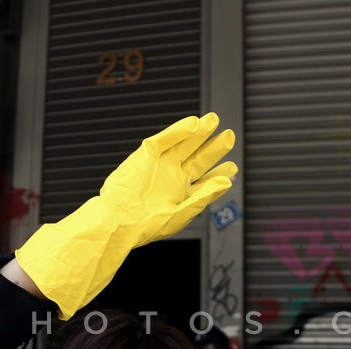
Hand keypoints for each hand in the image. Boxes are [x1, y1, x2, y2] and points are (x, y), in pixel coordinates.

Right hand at [16, 113, 235, 318]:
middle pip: (197, 158)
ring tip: (213, 121)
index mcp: (180, 194)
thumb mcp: (182, 213)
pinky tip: (192, 125)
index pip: (204, 180)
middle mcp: (171, 178)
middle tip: (229, 136)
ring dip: (198, 133)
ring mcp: (159, 165)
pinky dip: (178, 131)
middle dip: (213, 148)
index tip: (232, 167)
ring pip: (183, 144)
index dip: (219, 172)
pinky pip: (164, 139)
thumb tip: (227, 182)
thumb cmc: (146, 226)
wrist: (118, 222)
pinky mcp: (145, 155)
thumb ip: (205, 195)